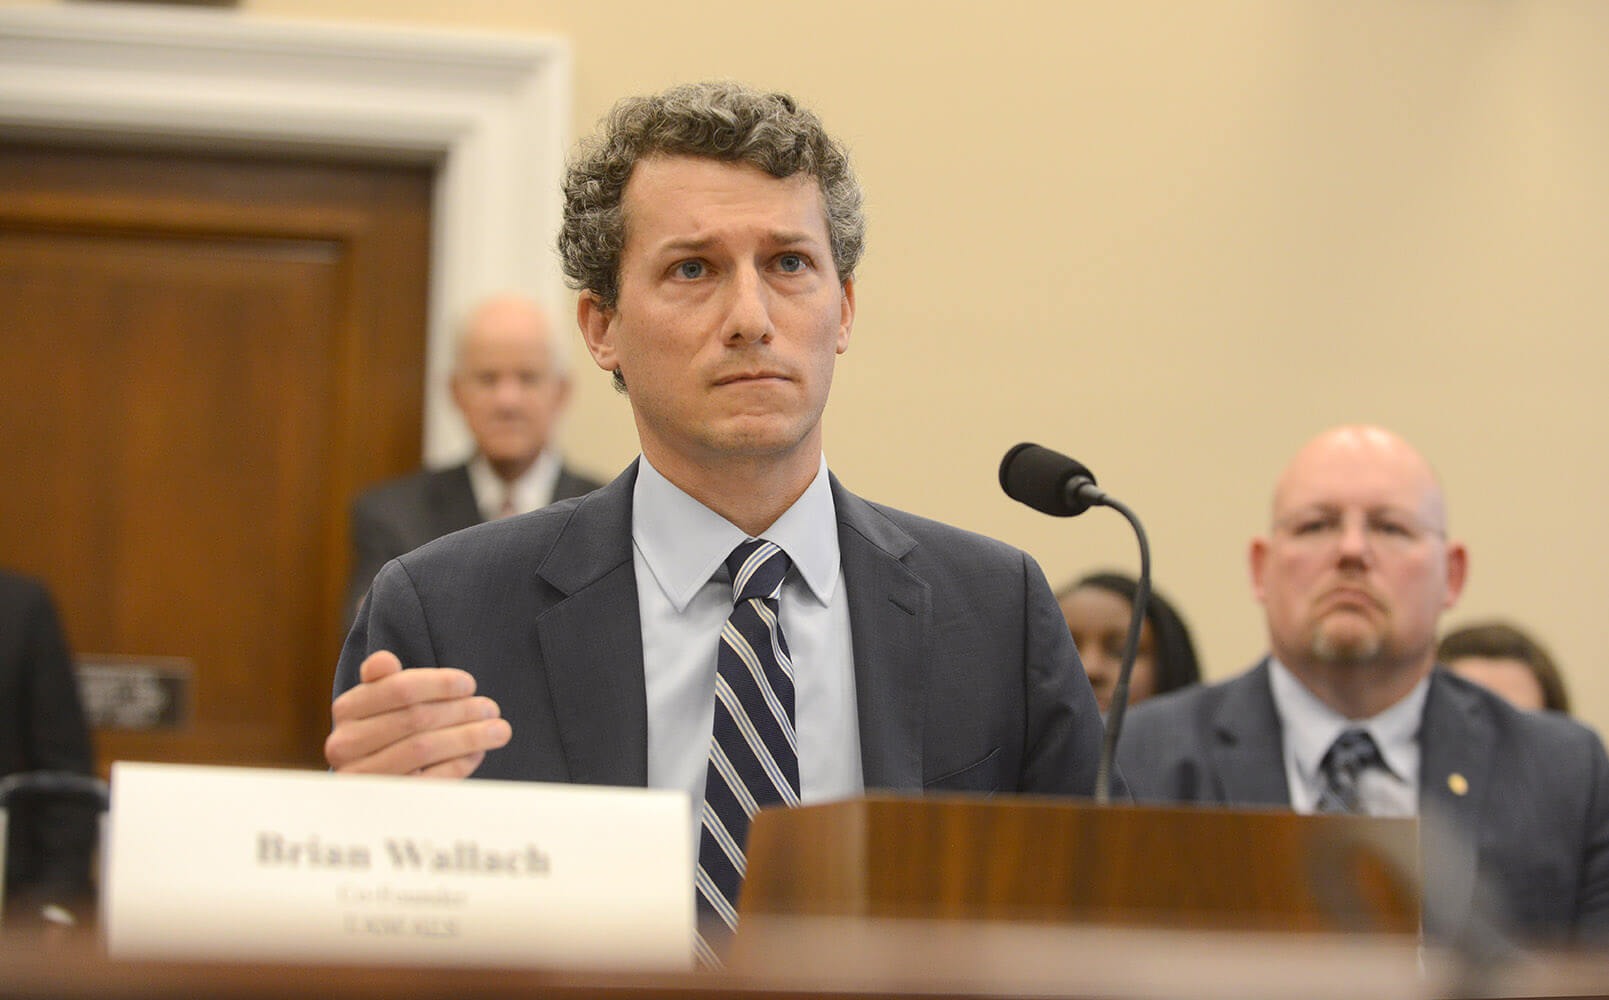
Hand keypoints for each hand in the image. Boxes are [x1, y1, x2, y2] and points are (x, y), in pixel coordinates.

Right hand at [325, 651, 511, 777]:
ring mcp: (364, 776)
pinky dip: (459, 764)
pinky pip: (429, 780)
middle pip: (415, 718)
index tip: (469, 684)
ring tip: (498, 730)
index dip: (439, 684)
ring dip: (469, 736)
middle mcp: (345, 743)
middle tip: (491, 708)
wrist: (371, 787)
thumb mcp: (380, 702)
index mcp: (347, 709)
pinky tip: (477, 753)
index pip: (398, 688)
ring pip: (424, 748)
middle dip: (461, 710)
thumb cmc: (385, 732)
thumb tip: (384, 660)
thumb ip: (383, 680)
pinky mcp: (385, 803)